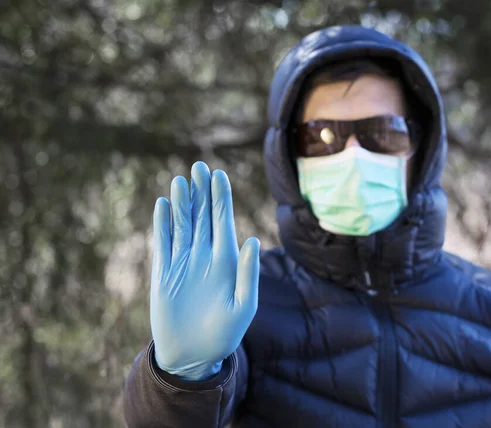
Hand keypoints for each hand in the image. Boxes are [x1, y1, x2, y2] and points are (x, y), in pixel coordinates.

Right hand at [150, 162, 259, 380]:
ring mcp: (183, 263)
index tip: (219, 175)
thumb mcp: (243, 305)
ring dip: (182, 203)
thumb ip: (249, 273)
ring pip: (182, 225)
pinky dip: (162, 224)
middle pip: (202, 217)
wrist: (193, 356)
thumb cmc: (224, 334)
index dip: (221, 199)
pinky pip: (163, 243)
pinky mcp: (164, 273)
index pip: (223, 222)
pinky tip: (163, 205)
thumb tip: (252, 240)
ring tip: (181, 181)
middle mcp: (204, 256)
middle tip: (199, 167)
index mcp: (226, 261)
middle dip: (202, 193)